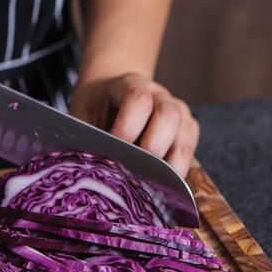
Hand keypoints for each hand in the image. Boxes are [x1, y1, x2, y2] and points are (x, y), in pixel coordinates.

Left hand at [69, 73, 199, 176]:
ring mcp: (177, 112)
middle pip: (169, 116)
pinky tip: (160, 186)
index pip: (138, 100)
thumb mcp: (80, 119)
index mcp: (130, 85)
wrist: (108, 97)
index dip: (127, 127)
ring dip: (169, 165)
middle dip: (153, 147)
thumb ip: (84, 139)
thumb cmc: (93, 113)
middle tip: (135, 172)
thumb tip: (89, 171)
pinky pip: (190, 153)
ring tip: (150, 186)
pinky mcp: (187, 132)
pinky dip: (176, 172)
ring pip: (185, 137)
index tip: (113, 149)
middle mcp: (159, 95)